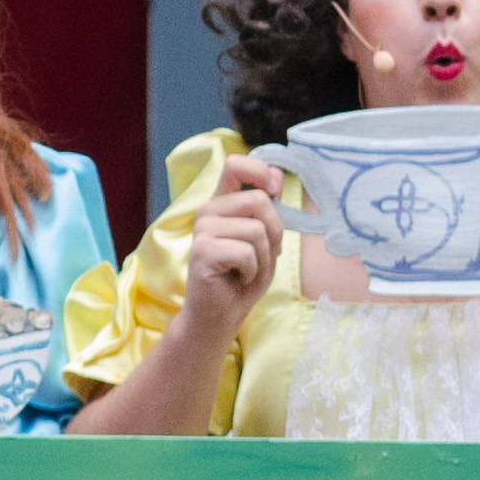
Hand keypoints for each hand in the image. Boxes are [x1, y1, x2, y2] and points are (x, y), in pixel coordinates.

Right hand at [170, 156, 290, 343]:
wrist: (220, 316)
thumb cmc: (243, 277)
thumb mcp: (265, 239)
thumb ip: (269, 208)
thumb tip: (277, 176)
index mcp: (222, 203)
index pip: (236, 164)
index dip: (261, 171)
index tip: (274, 190)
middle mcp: (208, 211)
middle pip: (259, 200)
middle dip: (274, 233)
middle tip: (262, 256)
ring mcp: (202, 229)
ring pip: (257, 229)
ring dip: (263, 258)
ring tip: (247, 270)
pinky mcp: (202, 250)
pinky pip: (247, 252)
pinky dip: (252, 271)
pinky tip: (237, 279)